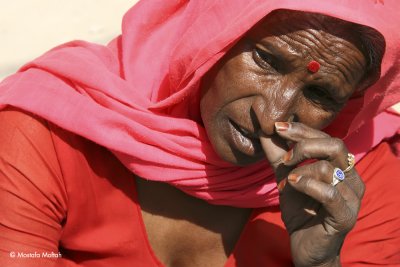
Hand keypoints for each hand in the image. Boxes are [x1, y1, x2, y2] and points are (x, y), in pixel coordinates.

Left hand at [260, 122, 364, 266]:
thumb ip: (278, 155)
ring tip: (285, 183)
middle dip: (304, 146)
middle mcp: (351, 178)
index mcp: (340, 166)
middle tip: (285, 160)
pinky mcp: (346, 215)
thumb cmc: (299, 210)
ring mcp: (352, 197)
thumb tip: (265, 129)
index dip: (302, 130)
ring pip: (329, 168)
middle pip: (335, 145)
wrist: (304, 246)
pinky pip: (329, 193)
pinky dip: (307, 185)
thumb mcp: (286, 177)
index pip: (326, 137)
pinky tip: (291, 185)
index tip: (277, 127)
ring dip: (300, 172)